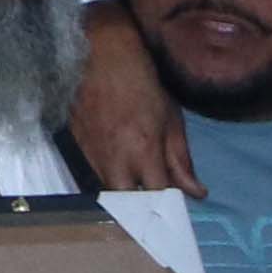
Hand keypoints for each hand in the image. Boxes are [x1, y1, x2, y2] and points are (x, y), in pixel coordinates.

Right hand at [69, 6, 195, 198]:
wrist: (101, 56)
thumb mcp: (171, 121)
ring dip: (124, 196)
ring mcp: (90, 153)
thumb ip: (181, 161)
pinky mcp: (75, 145)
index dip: (167, 210)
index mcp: (142, 151)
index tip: (176, 216)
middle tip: (156, 215)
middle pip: (126, 205)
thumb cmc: (143, 84)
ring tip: (140, 196)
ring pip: (107, 191)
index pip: (156, 198)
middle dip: (141, 213)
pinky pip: (92, 173)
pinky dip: (107, 178)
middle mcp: (113, 158)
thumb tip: (197, 193)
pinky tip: (119, 175)